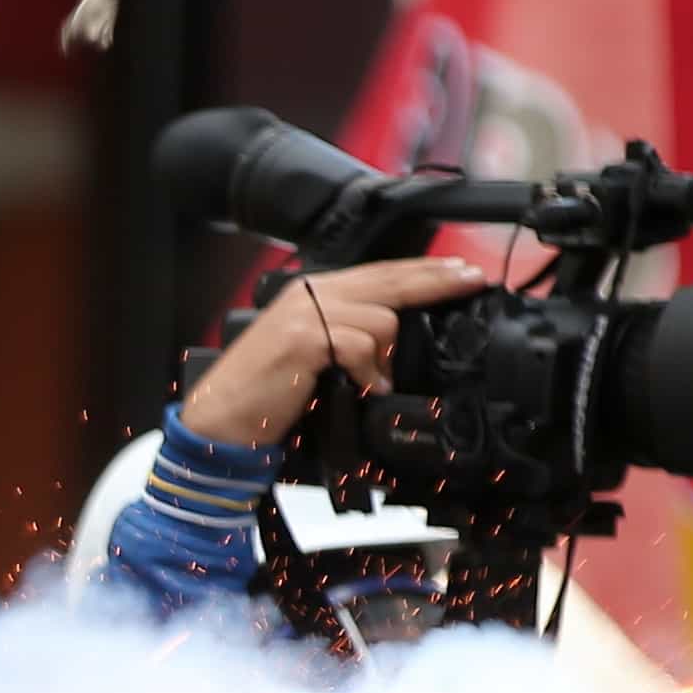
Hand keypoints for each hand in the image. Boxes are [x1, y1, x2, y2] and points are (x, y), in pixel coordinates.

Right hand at [176, 255, 497, 449]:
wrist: (221, 422)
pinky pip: (358, 343)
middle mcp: (310, 294)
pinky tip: (364, 388)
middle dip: (436, 280)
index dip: (424, 271)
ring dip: (386, 357)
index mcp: (314, 293)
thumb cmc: (264, 398)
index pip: (380, 273)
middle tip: (471, 280)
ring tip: (373, 383)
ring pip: (380, 317)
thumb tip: (394, 341)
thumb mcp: (314, 359)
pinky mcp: (303, 337)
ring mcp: (305, 312)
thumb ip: (348, 339)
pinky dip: (368, 370)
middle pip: (389, 279)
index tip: (461, 271)